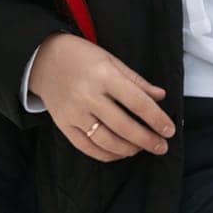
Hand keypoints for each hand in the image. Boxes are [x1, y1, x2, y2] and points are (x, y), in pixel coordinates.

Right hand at [28, 33, 174, 162]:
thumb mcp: (111, 60)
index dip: (156, 118)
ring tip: (142, 148)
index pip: (137, 102)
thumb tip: (161, 96)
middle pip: (123, 126)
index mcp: (104, 76)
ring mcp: (74, 113)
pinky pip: (87, 147)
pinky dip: (107, 154)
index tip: (169, 130)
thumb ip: (136, 80)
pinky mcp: (64, 125)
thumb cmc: (82, 57)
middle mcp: (88, 96)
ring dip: (129, 149)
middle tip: (162, 146)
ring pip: (106, 141)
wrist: (43, 60)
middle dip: (146, 140)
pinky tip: (121, 152)